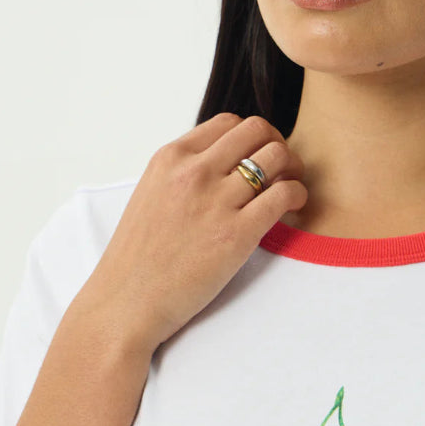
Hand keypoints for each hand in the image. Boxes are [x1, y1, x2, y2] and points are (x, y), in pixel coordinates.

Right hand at [76, 113, 307, 354]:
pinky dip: (298, 195)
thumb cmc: (139, 259)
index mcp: (171, 158)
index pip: (228, 123)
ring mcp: (215, 200)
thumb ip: (183, 175)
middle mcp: (193, 171)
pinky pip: (284, 193)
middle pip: (257, 130)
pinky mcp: (237, 233)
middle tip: (283, 171)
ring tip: (290, 190)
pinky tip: (293, 208)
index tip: (259, 158)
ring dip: (293, 169)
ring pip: (276, 156)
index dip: (252, 138)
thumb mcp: (152, 196)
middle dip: (277, 145)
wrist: (127, 302)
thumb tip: (221, 165)